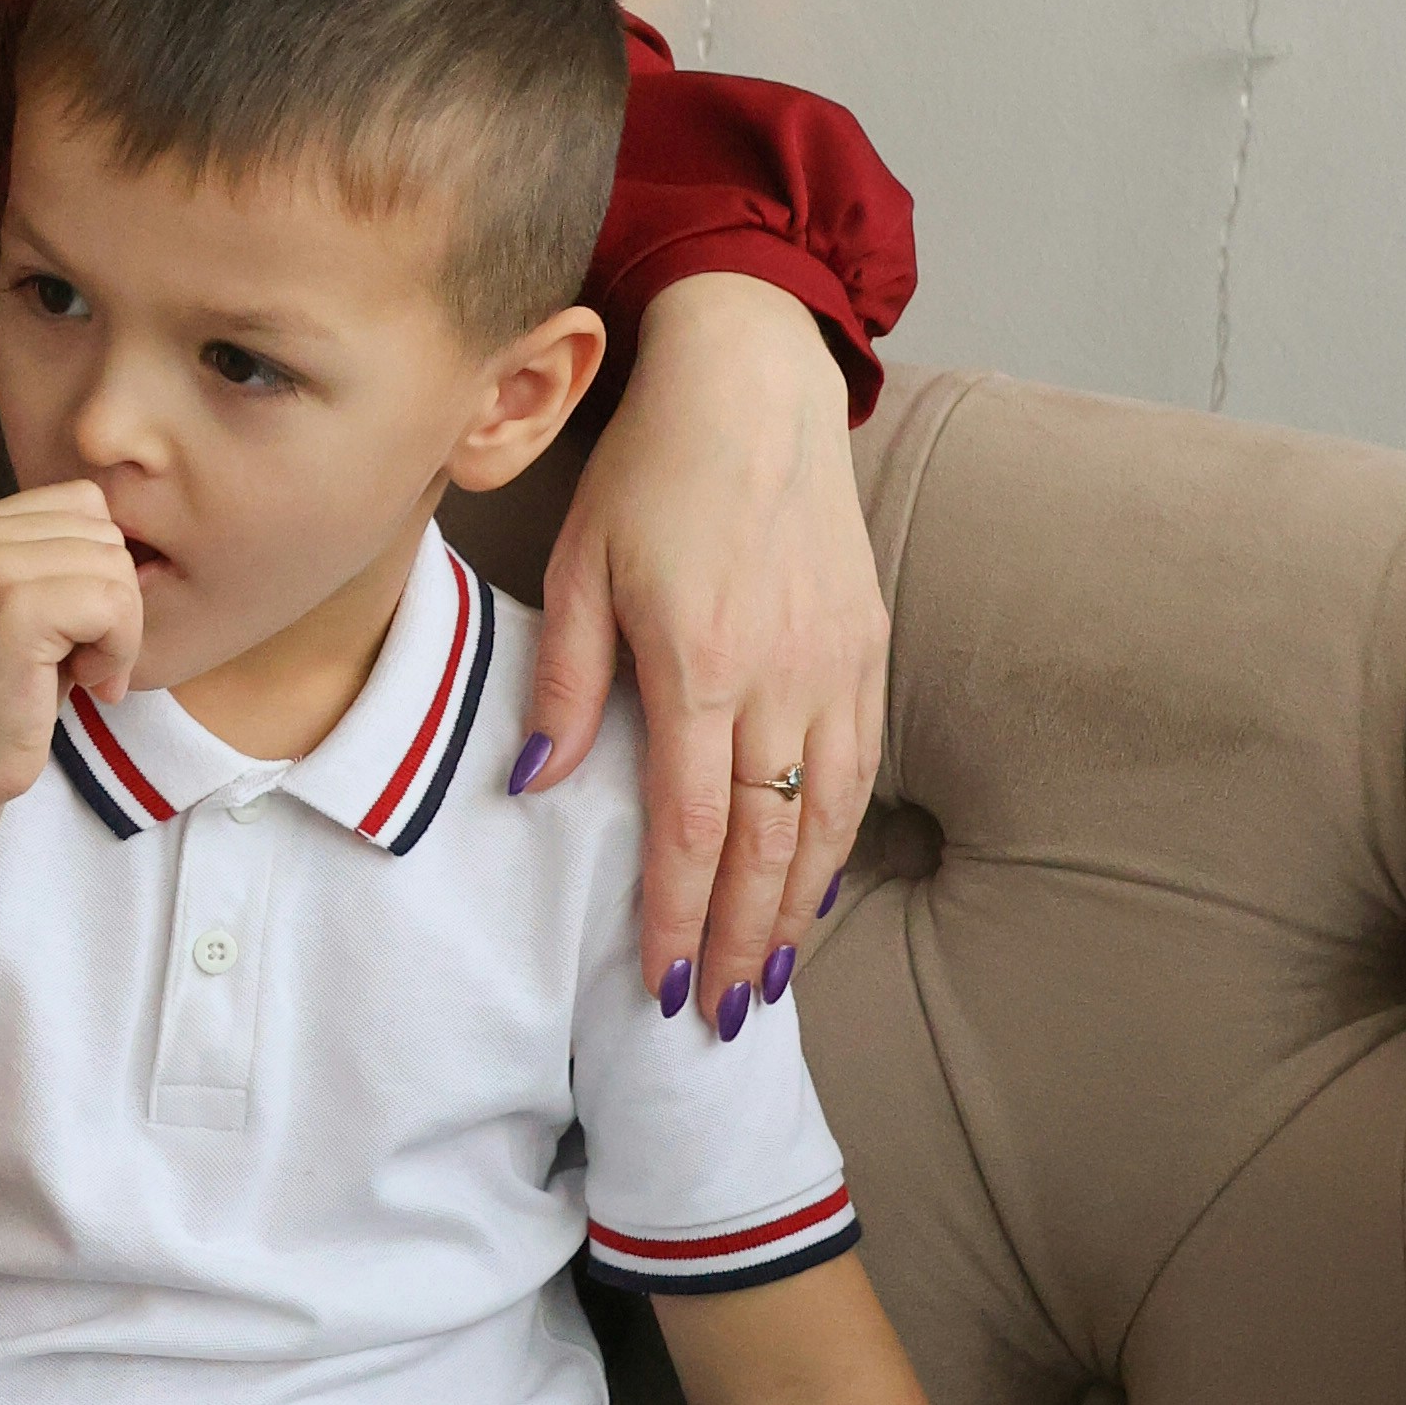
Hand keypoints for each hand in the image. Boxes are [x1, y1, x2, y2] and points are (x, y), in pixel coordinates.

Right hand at [0, 482, 146, 818]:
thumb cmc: (3, 696)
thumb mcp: (28, 606)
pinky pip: (114, 605)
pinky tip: (85, 683)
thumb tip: (147, 540)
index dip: (101, 570)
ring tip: (79, 671)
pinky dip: (117, 652)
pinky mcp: (15, 607)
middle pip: (106, 534)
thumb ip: (64, 560)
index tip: (77, 628)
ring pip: (116, 568)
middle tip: (82, 660)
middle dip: (115, 603)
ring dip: (118, 632)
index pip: (86, 504)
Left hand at [523, 272, 886, 1014]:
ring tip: (769, 979)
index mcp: (701, 663)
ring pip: (825, 819)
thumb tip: (539, 783)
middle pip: (764, 844)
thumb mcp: (580, 563)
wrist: (756, 385)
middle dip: (740, 942)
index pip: (688, 827)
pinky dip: (838, 838)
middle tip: (716, 1019)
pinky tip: (817, 882)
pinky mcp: (867, 644)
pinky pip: (857, 766)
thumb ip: (565, 681)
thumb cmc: (651, 470)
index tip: (659, 983)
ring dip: (798, 909)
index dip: (676, 916)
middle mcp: (782, 676)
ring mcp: (837, 664)